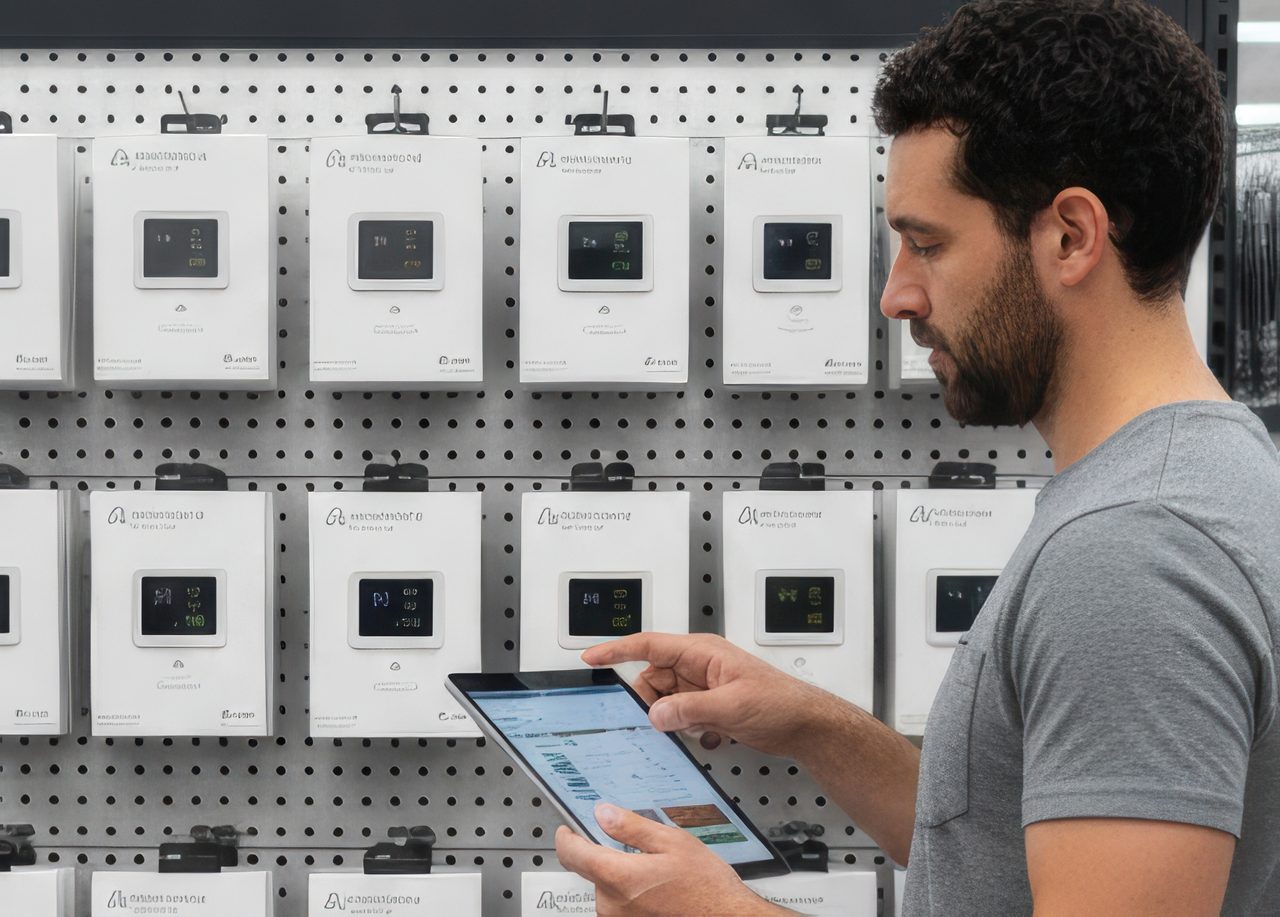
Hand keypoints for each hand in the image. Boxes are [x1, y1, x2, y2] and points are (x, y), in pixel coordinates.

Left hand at [555, 803, 787, 916]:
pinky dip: (629, 889)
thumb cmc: (705, 884)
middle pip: (589, 869)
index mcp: (619, 877)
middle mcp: (612, 904)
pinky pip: (617, 902)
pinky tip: (655, 884)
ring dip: (619, 873)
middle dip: (603, 852)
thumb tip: (602, 813)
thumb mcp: (671, 842)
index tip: (567, 827)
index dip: (566, 836)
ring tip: (654, 867)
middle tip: (632, 843)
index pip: (572, 854)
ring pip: (605, 886)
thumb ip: (631, 827)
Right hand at [582, 632, 828, 756]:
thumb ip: (690, 709)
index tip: (592, 657)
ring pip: (665, 701)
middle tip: (658, 722)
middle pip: (652, 678)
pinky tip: (709, 737)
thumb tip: (655, 713)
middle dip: (651, 702)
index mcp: (701, 652)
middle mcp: (699, 666)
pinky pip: (680, 717)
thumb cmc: (780, 702)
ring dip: (671, 719)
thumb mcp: (731, 705)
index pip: (649, 645)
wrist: (805, 724)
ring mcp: (703, 687)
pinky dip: (686, 730)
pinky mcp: (708, 708)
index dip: (617, 650)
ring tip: (695, 731)